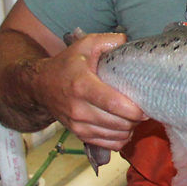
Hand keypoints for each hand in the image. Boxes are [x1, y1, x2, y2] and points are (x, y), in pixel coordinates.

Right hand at [34, 32, 146, 149]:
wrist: (40, 85)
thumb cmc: (67, 64)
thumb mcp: (86, 45)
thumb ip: (109, 41)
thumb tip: (128, 42)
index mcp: (82, 85)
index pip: (113, 104)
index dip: (134, 109)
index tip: (146, 107)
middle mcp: (79, 108)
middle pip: (118, 122)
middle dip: (136, 118)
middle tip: (144, 109)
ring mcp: (78, 124)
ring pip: (116, 135)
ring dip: (130, 128)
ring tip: (133, 116)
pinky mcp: (79, 134)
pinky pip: (109, 144)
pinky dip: (121, 138)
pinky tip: (124, 126)